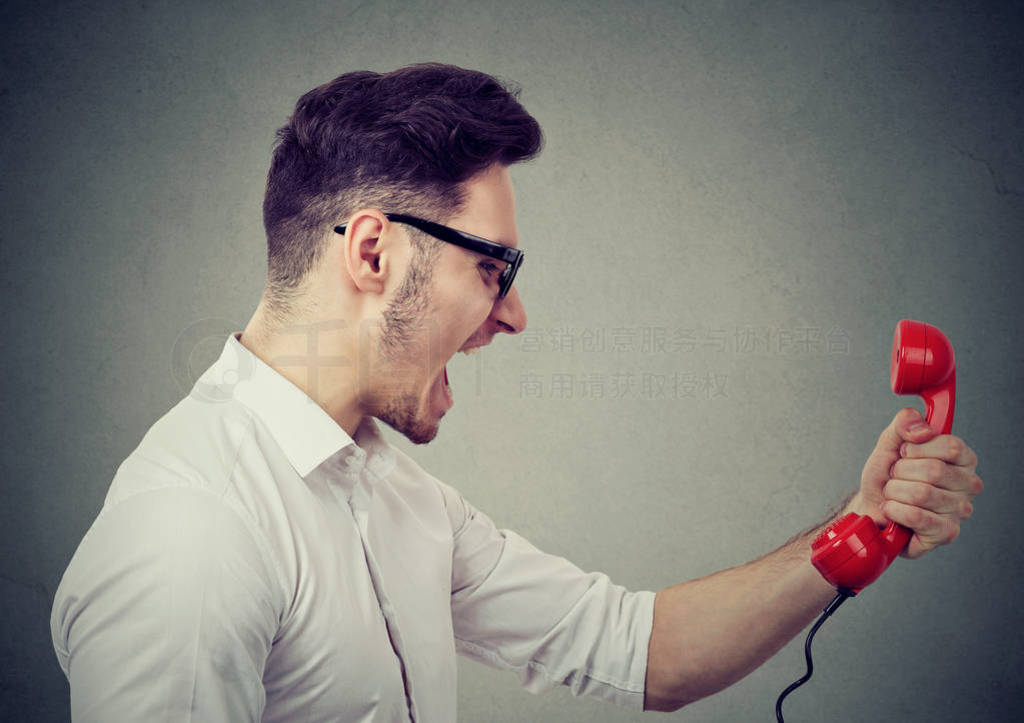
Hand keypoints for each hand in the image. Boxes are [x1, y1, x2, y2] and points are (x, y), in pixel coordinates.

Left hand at [852, 408, 981, 558]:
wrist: (871, 508)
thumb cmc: (885, 478)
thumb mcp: (889, 443)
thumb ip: (904, 424)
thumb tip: (923, 428)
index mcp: (962, 459)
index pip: (951, 446)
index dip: (917, 448)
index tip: (904, 453)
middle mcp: (968, 484)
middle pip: (934, 470)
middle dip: (900, 472)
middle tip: (895, 477)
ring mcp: (960, 510)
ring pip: (922, 494)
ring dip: (894, 492)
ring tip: (893, 494)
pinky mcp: (947, 533)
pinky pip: (917, 516)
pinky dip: (895, 511)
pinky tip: (893, 510)